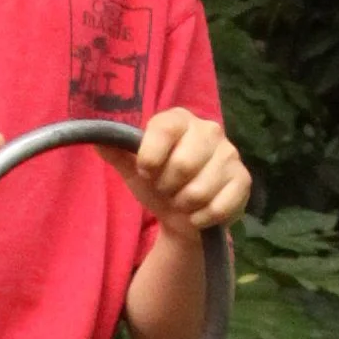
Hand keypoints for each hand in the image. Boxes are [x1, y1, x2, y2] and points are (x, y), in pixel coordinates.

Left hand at [126, 107, 251, 235]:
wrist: (182, 216)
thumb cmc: (157, 184)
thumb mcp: (132, 169)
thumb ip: (115, 152)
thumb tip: (96, 139)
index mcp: (179, 119)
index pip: (163, 130)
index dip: (149, 159)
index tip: (146, 172)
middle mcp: (209, 129)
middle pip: (183, 164)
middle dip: (168, 187)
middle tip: (168, 189)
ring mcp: (230, 154)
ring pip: (199, 191)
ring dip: (184, 205)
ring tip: (183, 200)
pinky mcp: (243, 180)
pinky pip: (218, 208)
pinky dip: (202, 218)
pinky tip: (199, 213)